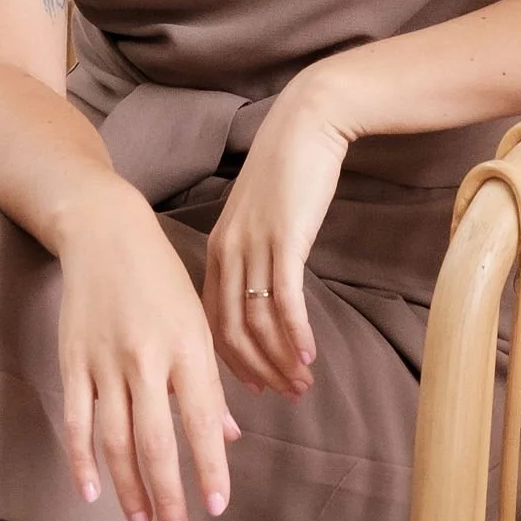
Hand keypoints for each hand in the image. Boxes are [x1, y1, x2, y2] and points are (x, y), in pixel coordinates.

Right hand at [53, 181, 239, 520]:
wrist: (106, 233)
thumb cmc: (162, 280)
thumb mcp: (199, 323)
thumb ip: (211, 384)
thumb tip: (228, 437)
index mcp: (188, 350)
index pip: (203, 423)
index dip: (211, 469)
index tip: (218, 506)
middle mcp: (148, 360)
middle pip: (158, 442)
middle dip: (170, 493)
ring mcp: (106, 362)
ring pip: (117, 441)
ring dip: (130, 487)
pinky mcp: (73, 361)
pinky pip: (78, 421)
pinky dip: (82, 460)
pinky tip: (91, 492)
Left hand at [203, 72, 352, 400]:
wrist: (307, 124)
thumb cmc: (289, 169)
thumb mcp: (262, 216)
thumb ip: (257, 252)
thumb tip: (268, 291)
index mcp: (217, 248)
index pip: (212, 319)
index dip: (230, 359)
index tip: (253, 385)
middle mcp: (228, 252)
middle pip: (231, 329)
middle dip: (257, 370)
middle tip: (283, 397)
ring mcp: (253, 246)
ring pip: (257, 321)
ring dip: (281, 359)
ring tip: (302, 385)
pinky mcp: (283, 240)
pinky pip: (284, 299)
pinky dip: (295, 333)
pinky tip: (309, 356)